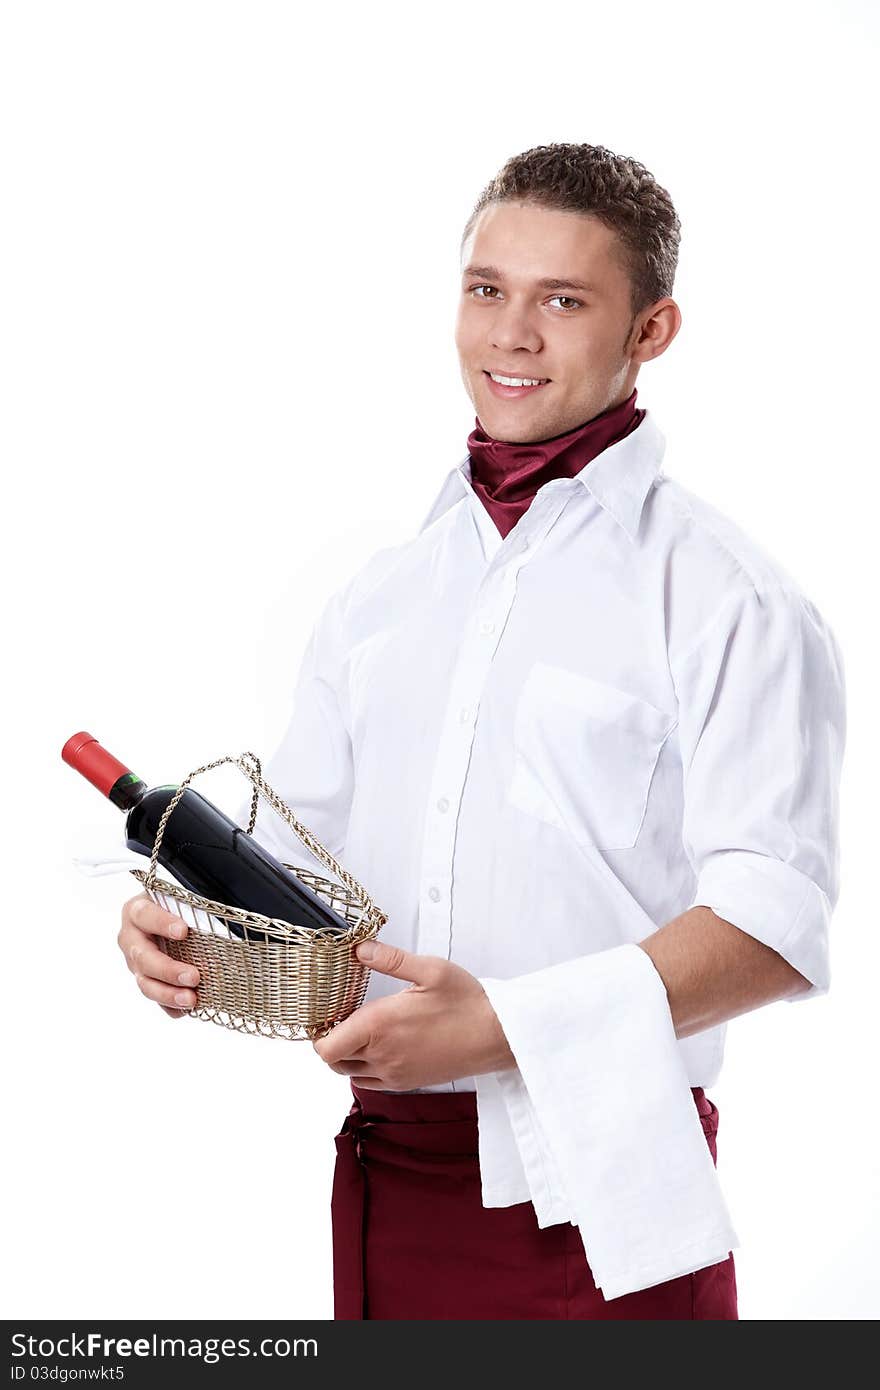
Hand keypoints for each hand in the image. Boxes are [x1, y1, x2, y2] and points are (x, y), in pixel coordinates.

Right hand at [117, 893, 199, 1018]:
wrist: (167, 919)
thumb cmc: (176, 906)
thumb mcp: (180, 898)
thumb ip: (193, 902)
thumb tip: (224, 906)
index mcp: (137, 911)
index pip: (144, 915)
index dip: (162, 924)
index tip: (183, 931)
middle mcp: (131, 938)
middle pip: (143, 957)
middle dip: (168, 969)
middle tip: (193, 976)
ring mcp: (136, 963)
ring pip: (146, 983)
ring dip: (168, 994)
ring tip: (190, 999)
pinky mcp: (146, 981)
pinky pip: (156, 998)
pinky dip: (171, 1006)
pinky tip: (188, 1009)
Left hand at [312, 939, 515, 1088]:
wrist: (496, 1036)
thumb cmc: (467, 1002)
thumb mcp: (430, 969)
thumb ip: (390, 959)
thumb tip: (359, 948)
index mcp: (379, 1026)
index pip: (325, 1047)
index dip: (319, 1032)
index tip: (327, 1013)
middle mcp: (382, 1055)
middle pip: (333, 1061)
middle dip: (332, 1040)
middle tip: (344, 1018)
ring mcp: (394, 1074)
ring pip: (351, 1072)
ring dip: (349, 1054)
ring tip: (364, 1030)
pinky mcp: (407, 1083)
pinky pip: (371, 1082)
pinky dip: (366, 1067)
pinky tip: (382, 1045)